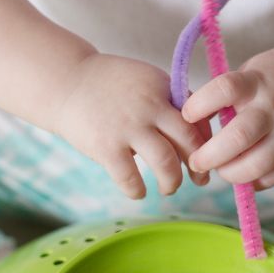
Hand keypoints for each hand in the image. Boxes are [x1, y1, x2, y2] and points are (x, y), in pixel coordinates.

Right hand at [53, 52, 210, 198]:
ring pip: (166, 164)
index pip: (198, 120)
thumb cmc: (111, 86)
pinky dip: (138, 191)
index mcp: (164, 88)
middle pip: (189, 142)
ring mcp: (127, 127)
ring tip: (168, 188)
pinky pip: (131, 179)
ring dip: (172, 182)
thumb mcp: (146, 81)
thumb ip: (171, 102)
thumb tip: (202, 132)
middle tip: (200, 180)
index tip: (207, 157)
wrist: (66, 82)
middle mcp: (150, 106)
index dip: (207, 143)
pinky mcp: (106, 147)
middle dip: (199, 168)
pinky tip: (138, 191)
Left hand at [182, 44, 273, 188]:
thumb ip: (224, 96)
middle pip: (239, 136)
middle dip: (210, 155)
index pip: (225, 89)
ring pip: (256, 164)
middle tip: (195, 161)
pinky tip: (242, 172)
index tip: (187, 115)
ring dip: (230, 173)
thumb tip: (188, 123)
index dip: (201, 104)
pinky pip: (271, 177)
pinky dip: (251, 181)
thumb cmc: (272, 78)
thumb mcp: (249, 72)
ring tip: (219, 168)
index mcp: (256, 82)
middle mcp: (272, 109)